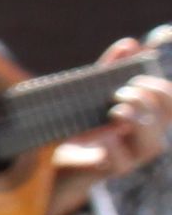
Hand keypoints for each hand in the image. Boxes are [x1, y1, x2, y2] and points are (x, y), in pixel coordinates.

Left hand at [51, 44, 170, 195]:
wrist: (53, 164)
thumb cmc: (80, 127)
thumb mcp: (92, 96)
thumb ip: (110, 71)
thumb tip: (129, 44)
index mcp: (143, 121)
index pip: (169, 106)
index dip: (162, 91)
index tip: (138, 79)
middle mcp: (140, 140)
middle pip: (162, 123)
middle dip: (147, 102)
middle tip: (121, 93)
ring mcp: (126, 157)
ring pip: (151, 145)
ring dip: (139, 122)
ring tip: (117, 111)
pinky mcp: (103, 170)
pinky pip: (120, 163)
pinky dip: (115, 148)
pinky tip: (106, 137)